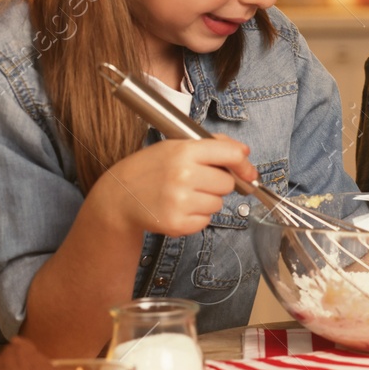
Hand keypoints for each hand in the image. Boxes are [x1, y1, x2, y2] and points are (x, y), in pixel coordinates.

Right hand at [98, 134, 258, 237]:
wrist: (120, 196)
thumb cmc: (150, 169)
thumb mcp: (176, 146)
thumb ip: (212, 145)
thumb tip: (244, 152)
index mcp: (184, 151)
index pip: (231, 155)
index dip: (244, 164)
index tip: (248, 172)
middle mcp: (183, 175)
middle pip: (227, 183)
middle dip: (217, 183)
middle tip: (195, 181)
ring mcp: (180, 201)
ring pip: (218, 204)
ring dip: (206, 201)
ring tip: (183, 194)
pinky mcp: (178, 224)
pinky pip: (206, 221)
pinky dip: (197, 217)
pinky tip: (178, 208)